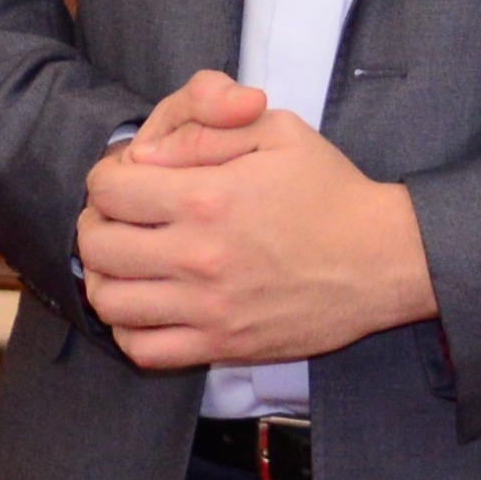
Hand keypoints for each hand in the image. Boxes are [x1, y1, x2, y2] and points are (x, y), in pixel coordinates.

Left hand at [74, 69, 437, 369]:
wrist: (384, 259)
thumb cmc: (329, 189)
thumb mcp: (275, 130)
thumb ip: (203, 128)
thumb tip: (143, 155)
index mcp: (205, 198)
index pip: (107, 189)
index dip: (108, 177)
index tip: (129, 180)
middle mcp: (198, 257)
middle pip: (96, 245)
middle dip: (97, 223)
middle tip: (120, 219)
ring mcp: (209, 308)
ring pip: (109, 301)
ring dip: (105, 277)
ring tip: (127, 262)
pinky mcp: (225, 346)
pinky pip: (144, 350)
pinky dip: (129, 330)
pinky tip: (146, 306)